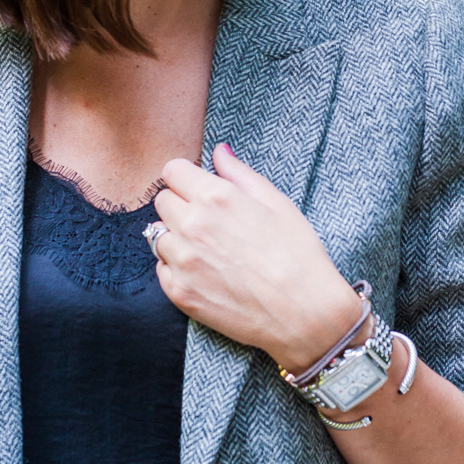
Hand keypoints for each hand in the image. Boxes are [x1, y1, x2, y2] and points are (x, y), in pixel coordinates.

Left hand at [153, 144, 361, 371]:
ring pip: (158, 236)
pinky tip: (207, 272)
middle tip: (210, 221)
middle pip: (162, 200)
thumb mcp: (276, 202)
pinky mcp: (179, 293)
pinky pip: (161, 269)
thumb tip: (218, 150)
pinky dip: (177, 268)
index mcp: (215, 197)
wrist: (304, 313)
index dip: (187, 177)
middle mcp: (192, 226)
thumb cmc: (298, 254)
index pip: (172, 170)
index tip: (200, 188)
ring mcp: (182, 262)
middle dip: (181, 204)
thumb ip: (239, 173)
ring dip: (177, 237)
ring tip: (210, 250)